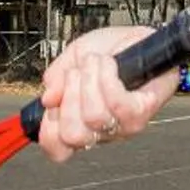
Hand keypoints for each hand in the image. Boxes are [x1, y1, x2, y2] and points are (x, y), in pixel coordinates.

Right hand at [35, 24, 175, 161]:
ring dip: (89, 80)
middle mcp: (100, 131)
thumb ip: (55, 78)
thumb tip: (47, 100)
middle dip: (69, 96)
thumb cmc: (110, 51)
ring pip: (94, 116)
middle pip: (73, 135)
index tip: (50, 104)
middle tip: (76, 74)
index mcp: (79, 123)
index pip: (58, 150)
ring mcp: (122, 126)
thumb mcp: (72, 57)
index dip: (48, 131)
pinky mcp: (141, 113)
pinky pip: (116, 102)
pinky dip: (107, 77)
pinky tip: (109, 64)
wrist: (141, 39)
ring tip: (96, 63)